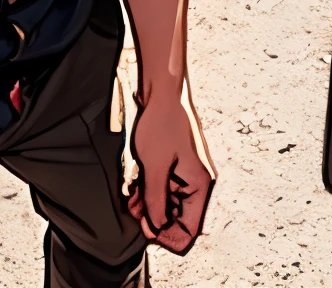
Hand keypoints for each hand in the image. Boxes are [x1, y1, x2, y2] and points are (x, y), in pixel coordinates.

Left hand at [126, 80, 215, 253]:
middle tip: (136, 216)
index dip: (170, 235)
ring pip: (168, 203)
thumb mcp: (155, 165)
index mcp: (199, 186)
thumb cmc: (161, 124)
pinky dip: (149, 193)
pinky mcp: (173, 167)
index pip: (191, 228)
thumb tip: (156, 226)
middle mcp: (195, 184)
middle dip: (156, 219)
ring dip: (149, 207)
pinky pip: (163, 188)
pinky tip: (134, 192)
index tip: (150, 232)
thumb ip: (156, 198)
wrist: (159, 95)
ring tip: (132, 203)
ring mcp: (183, 175)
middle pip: (179, 217)